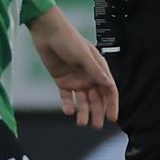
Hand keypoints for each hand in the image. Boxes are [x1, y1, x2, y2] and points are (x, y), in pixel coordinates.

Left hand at [31, 7, 118, 129]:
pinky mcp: (62, 81)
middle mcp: (89, 76)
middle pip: (96, 98)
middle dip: (98, 112)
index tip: (112, 118)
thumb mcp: (84, 56)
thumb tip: (109, 85)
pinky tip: (68, 111)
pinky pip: (67, 97)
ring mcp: (76, 79)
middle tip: (96, 126)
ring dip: (84, 112)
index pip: (109, 89)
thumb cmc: (69, 40)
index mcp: (99, 69)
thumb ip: (96, 72)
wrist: (47, 33)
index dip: (112, 104)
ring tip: (82, 123)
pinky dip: (68, 105)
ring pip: (83, 100)